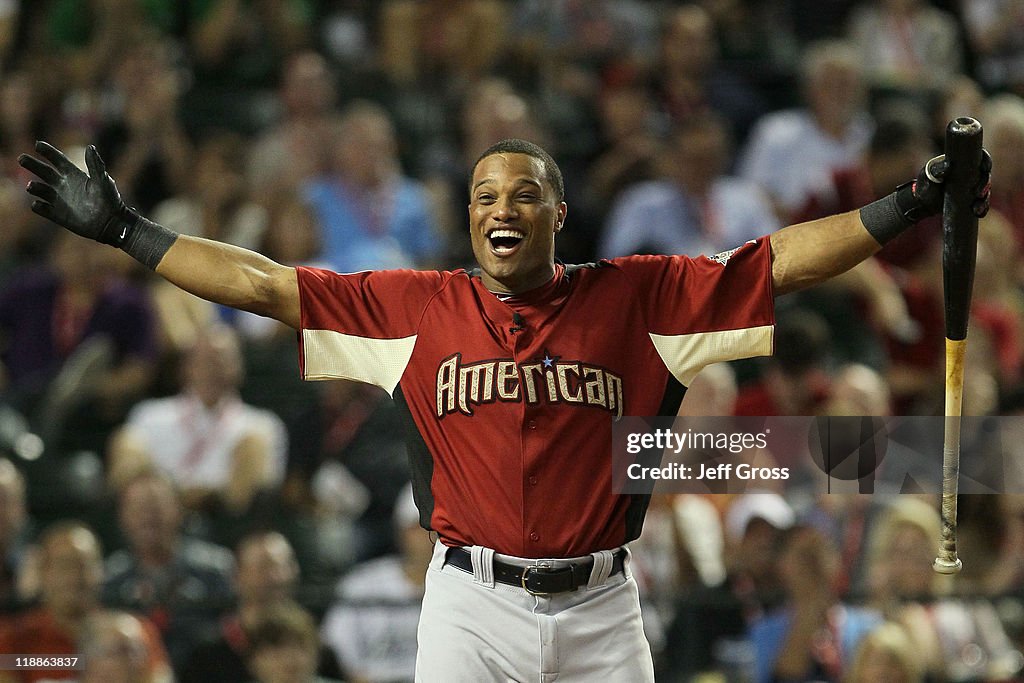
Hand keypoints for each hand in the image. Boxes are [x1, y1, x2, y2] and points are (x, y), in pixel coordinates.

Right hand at [18, 141, 132, 245]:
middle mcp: (64, 186)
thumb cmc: (110, 201)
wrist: (112, 223)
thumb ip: (95, 165)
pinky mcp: (59, 215)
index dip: (48, 152)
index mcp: (74, 175)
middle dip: (32, 164)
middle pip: (44, 172)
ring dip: (35, 187)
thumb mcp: (103, 181)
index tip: (38, 144)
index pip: (58, 160)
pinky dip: (39, 207)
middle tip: (21, 158)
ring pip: (41, 190)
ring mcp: (60, 200)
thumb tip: (90, 147)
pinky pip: (43, 210)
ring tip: (32, 186)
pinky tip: (38, 204)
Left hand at [899, 149, 992, 221]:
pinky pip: (982, 204)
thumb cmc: (925, 185)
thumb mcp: (929, 175)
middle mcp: (971, 174)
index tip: (985, 168)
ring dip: (984, 199)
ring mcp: (972, 188)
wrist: (923, 204)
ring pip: (985, 191)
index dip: (986, 161)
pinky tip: (978, 213)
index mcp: (963, 163)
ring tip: (976, 207)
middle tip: (978, 192)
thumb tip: (948, 165)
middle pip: (985, 175)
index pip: (980, 158)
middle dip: (985, 183)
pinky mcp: (971, 201)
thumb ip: (937, 170)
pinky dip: (982, 209)